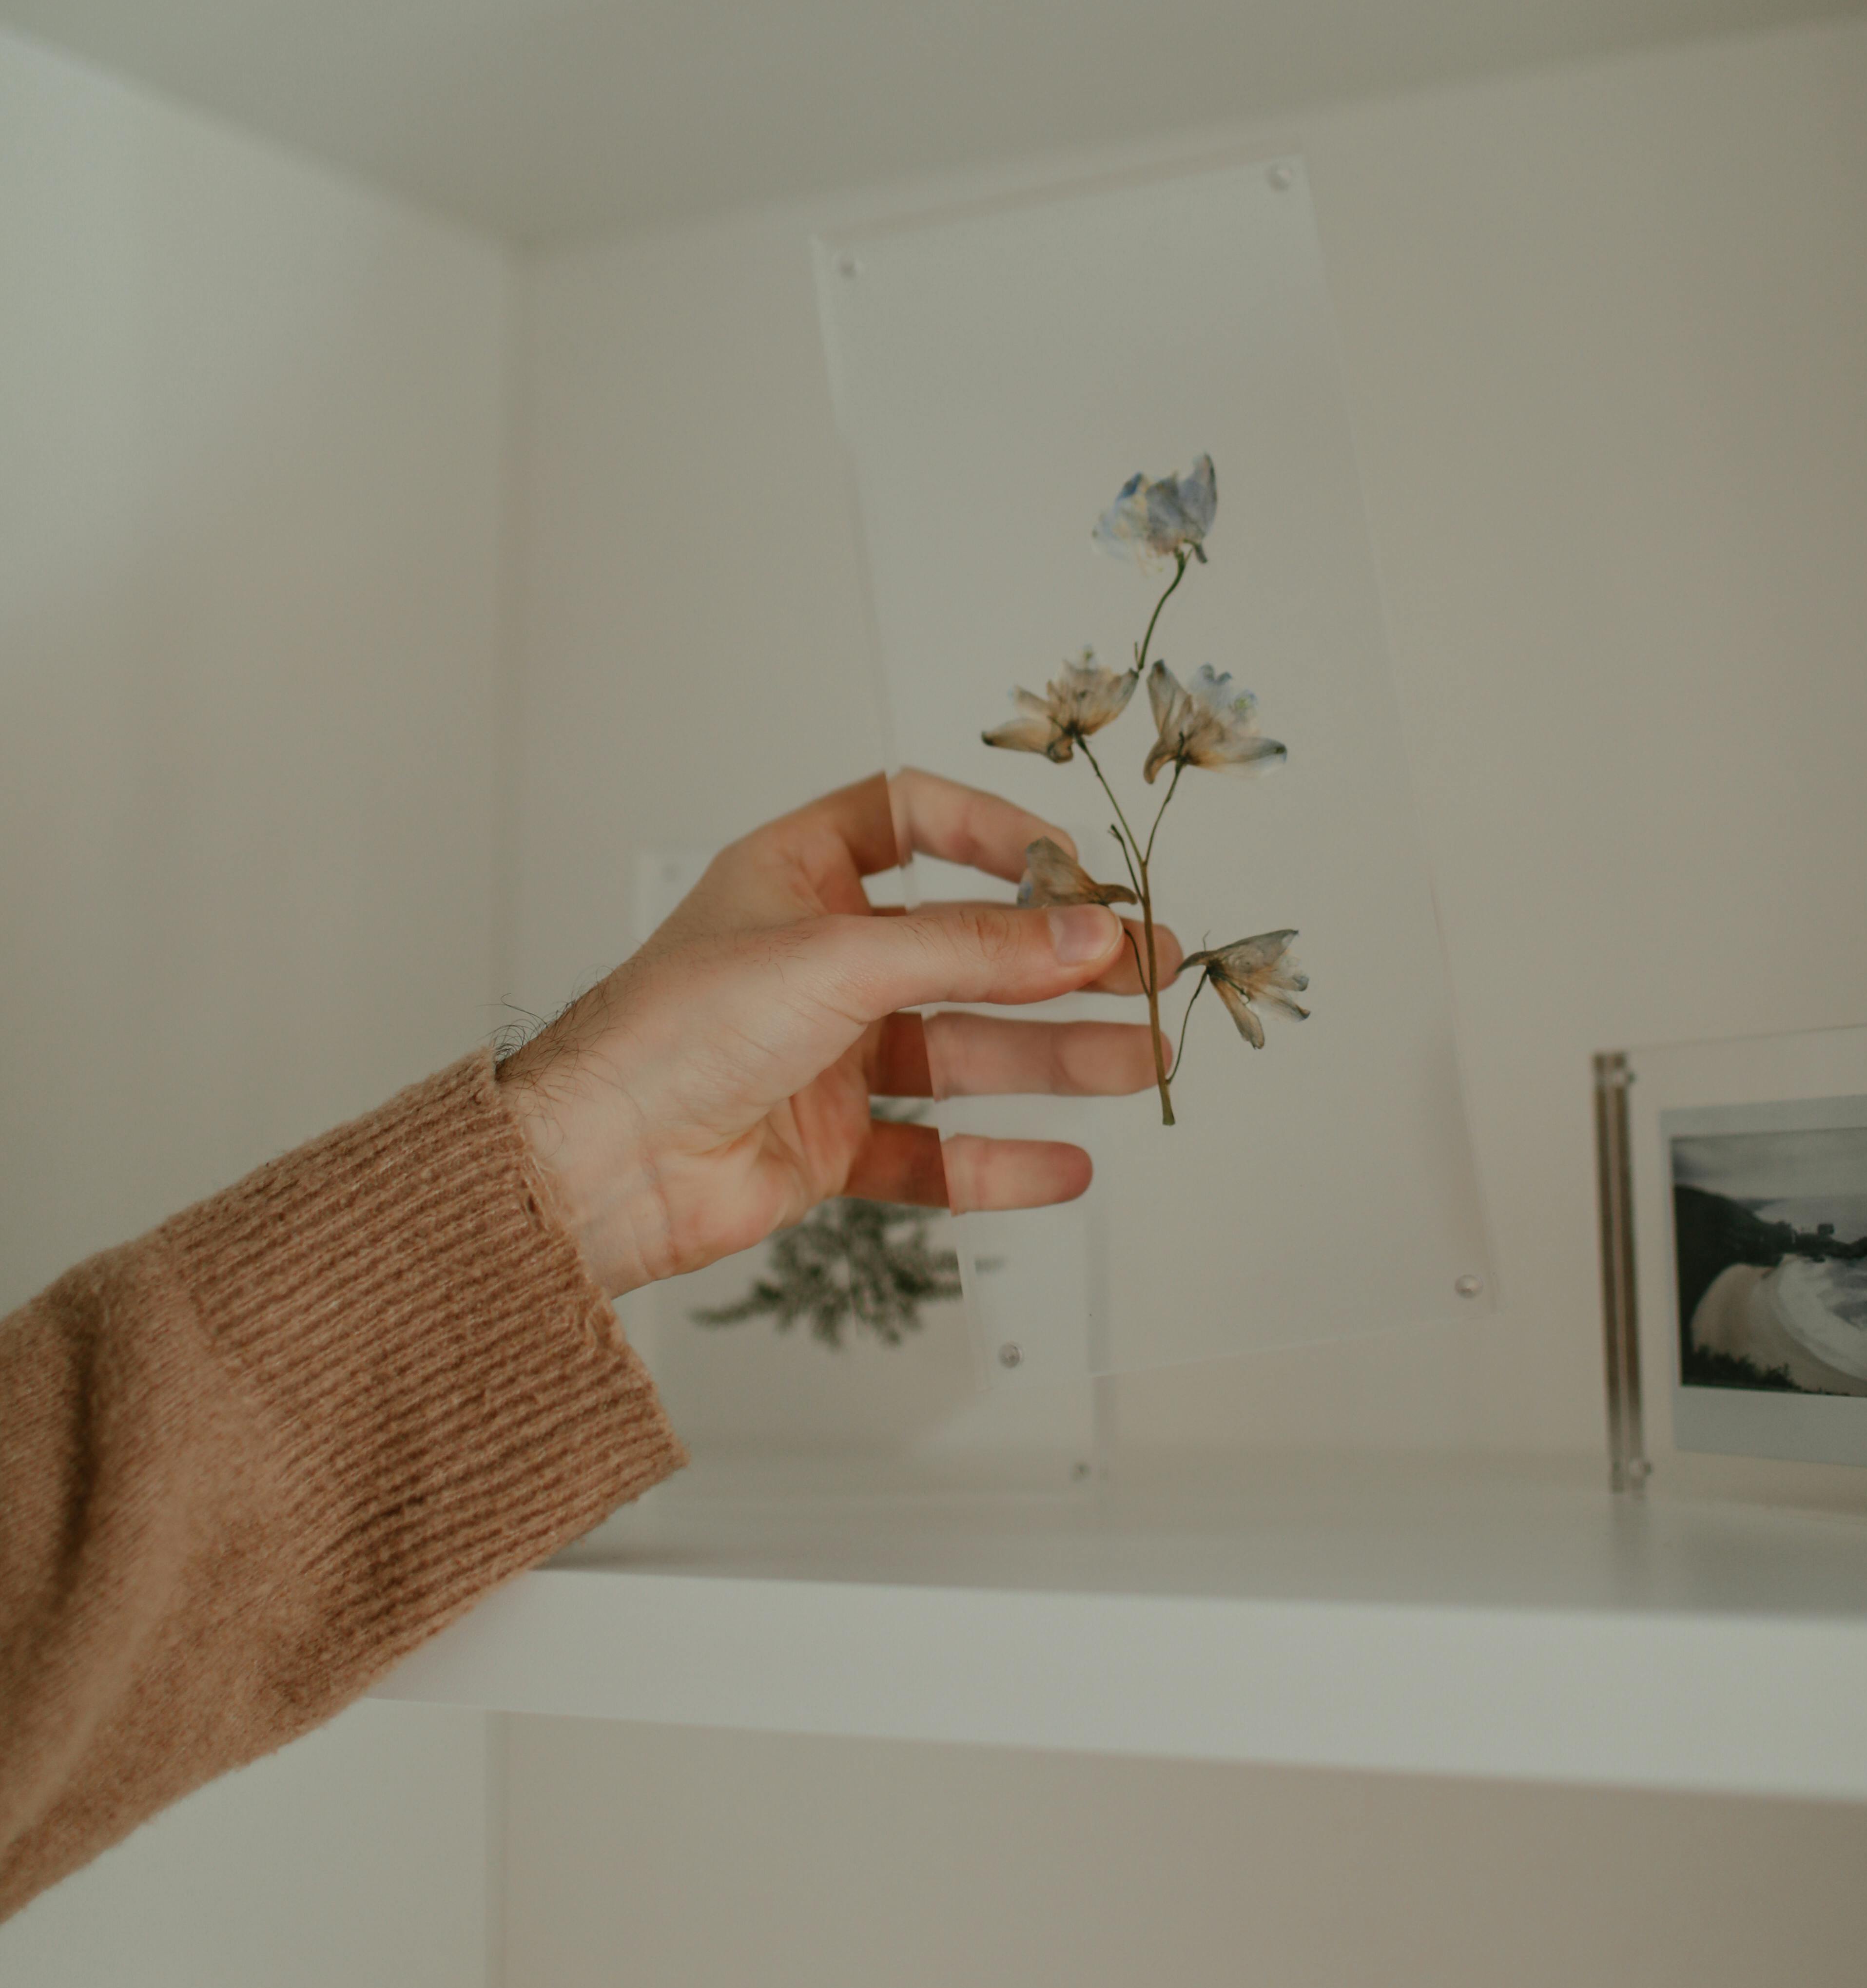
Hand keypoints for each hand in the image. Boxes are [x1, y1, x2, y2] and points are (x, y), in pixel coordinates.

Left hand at [497, 771, 1180, 1297]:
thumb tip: (1086, 935)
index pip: (914, 821)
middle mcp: (817, 960)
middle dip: (1062, 964)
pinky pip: (930, 1153)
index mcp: (798, 877)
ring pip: (965, 1052)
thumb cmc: (671, 1033)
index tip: (1072, 869)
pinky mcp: (826, 1143)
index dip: (995, 835)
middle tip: (1150, 972)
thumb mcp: (840, 960)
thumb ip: (972, 951)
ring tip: (1142, 1062)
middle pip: (966, 949)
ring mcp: (825, 1055)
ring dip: (1055, 1058)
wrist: (594, 1165)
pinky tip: (1065, 1165)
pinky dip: (996, 1162)